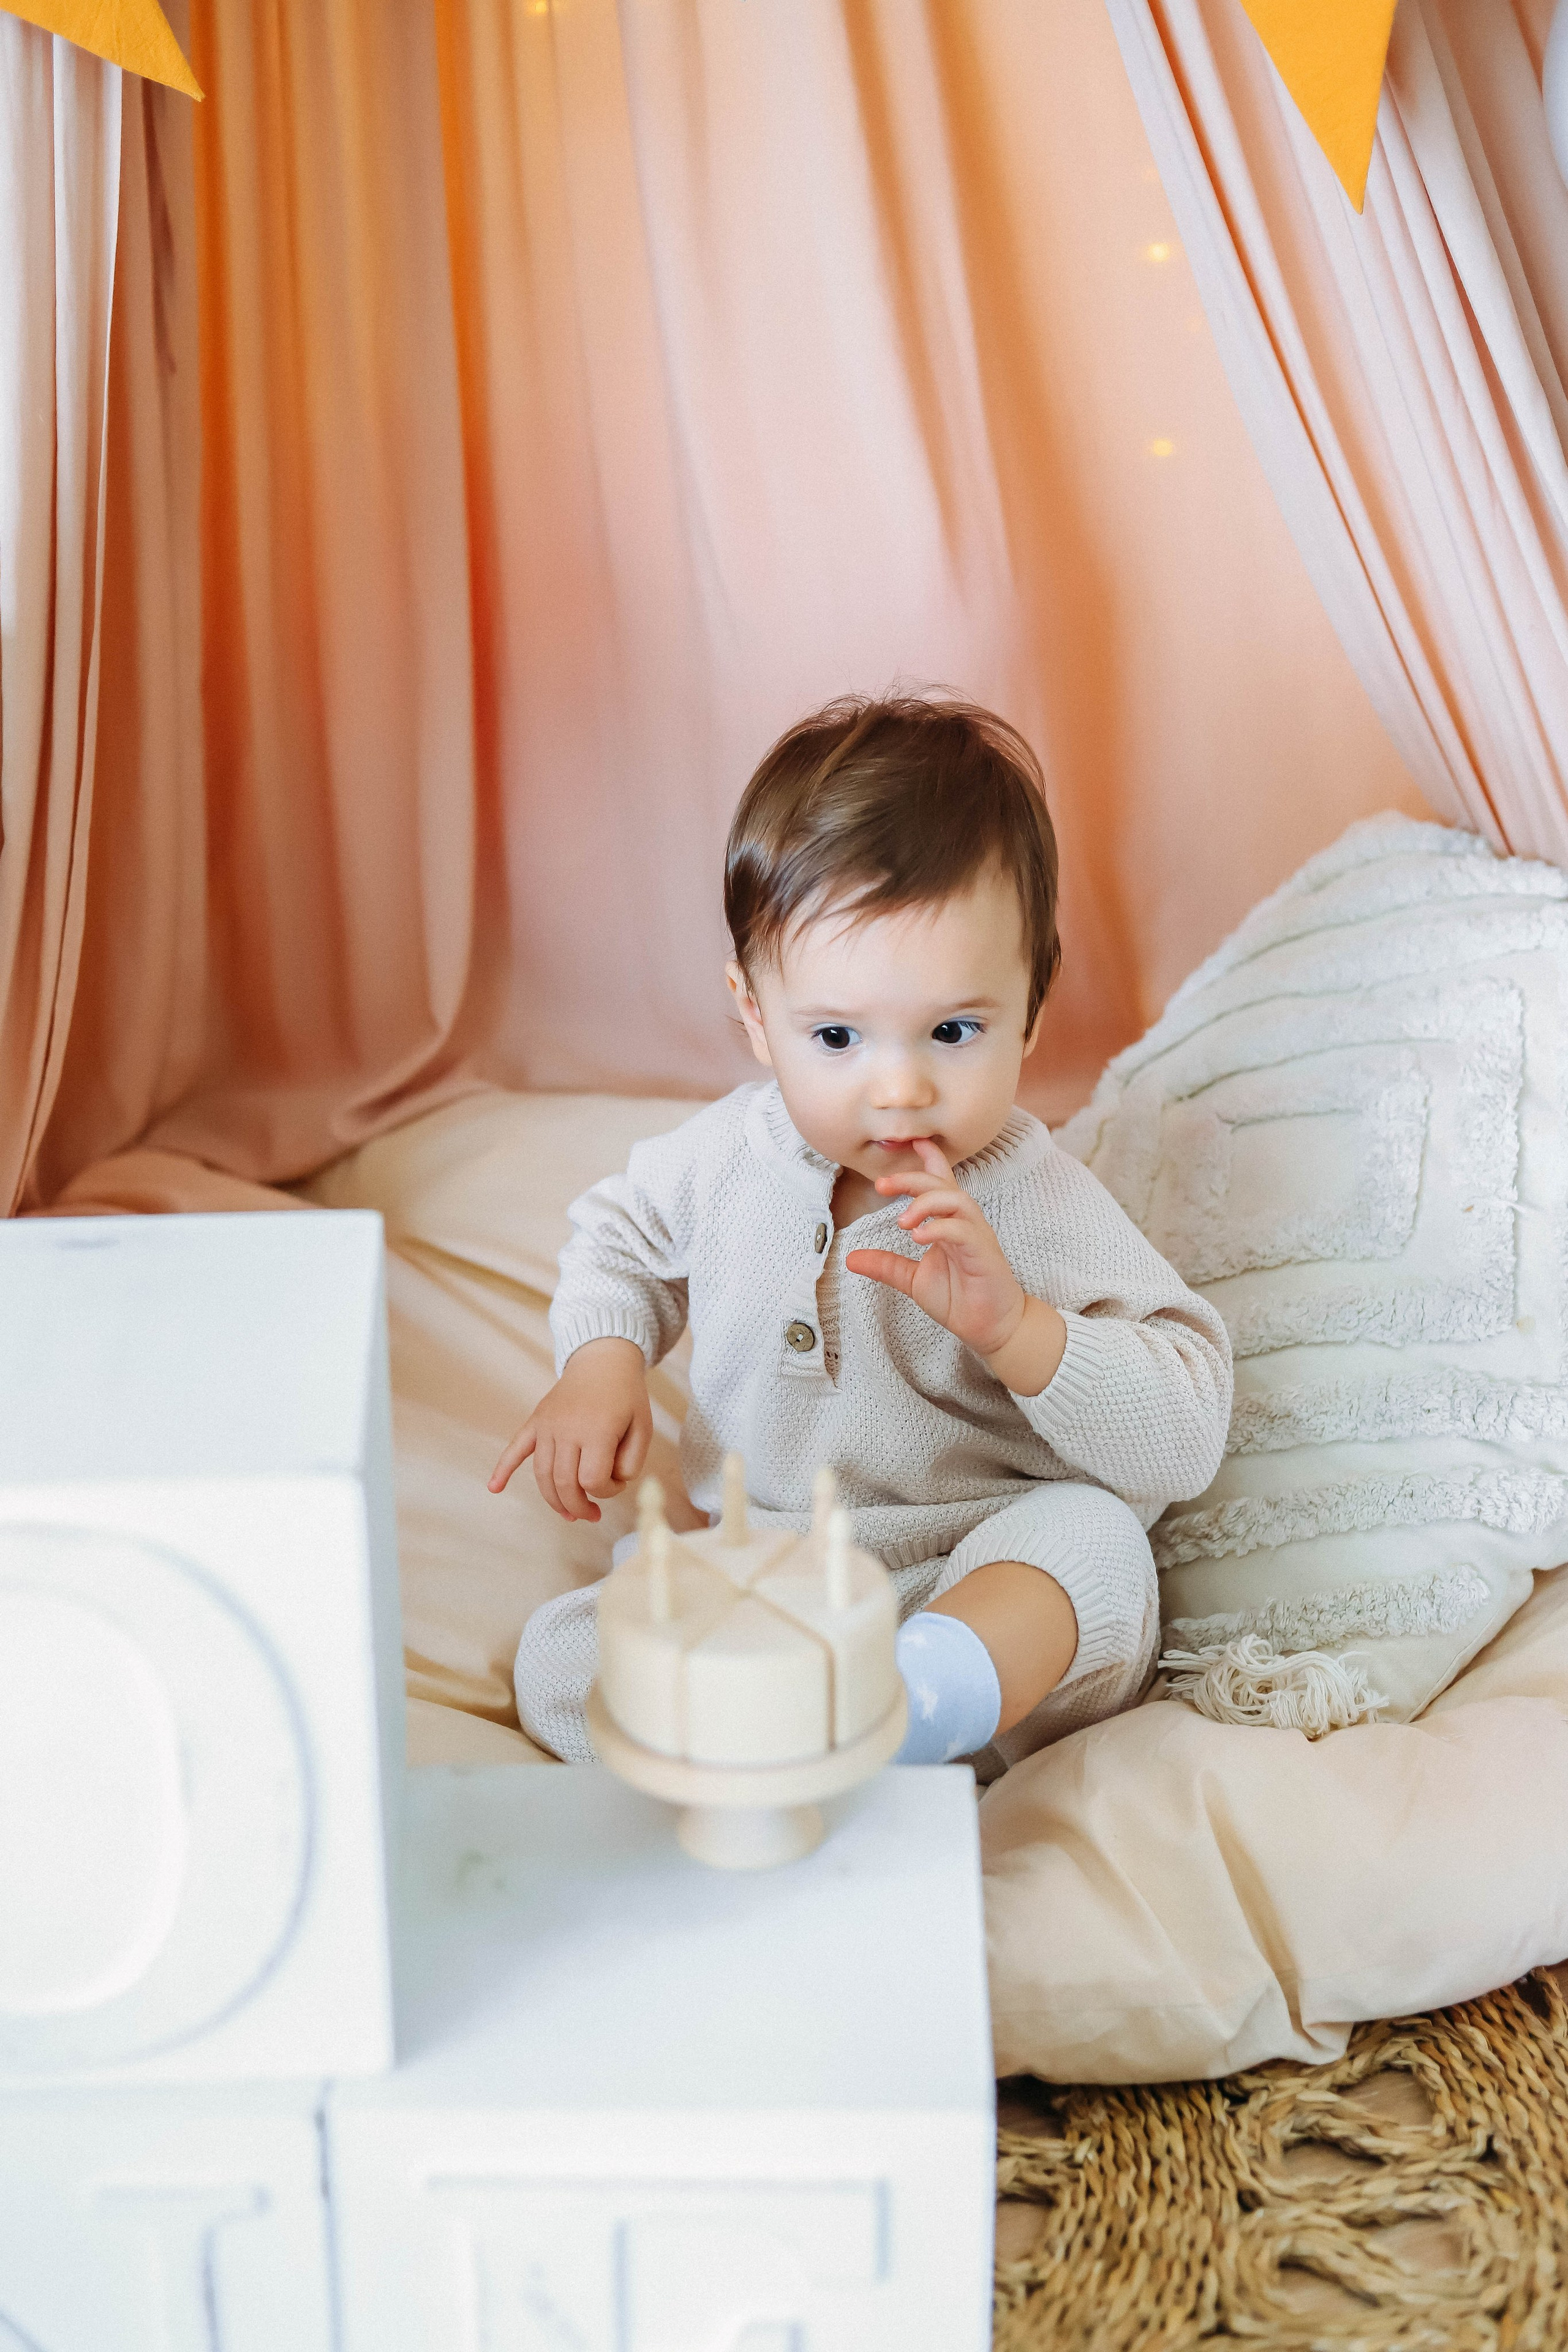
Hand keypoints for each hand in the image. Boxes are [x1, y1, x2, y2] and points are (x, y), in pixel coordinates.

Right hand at [488, 1337, 651, 1521]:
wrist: (603, 1361)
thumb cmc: (627, 1397)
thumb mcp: (643, 1428)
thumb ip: (631, 1462)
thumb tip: (607, 1484)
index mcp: (597, 1431)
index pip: (593, 1480)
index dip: (607, 1492)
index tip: (618, 1483)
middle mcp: (567, 1429)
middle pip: (564, 1483)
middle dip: (579, 1506)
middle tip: (593, 1515)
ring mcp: (548, 1425)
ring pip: (542, 1474)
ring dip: (554, 1501)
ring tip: (570, 1514)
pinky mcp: (536, 1421)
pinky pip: (515, 1447)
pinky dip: (502, 1468)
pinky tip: (494, 1488)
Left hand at [845, 1139, 1066, 1395]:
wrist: (991, 1327)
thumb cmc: (960, 1299)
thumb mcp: (913, 1280)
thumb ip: (886, 1266)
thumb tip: (851, 1258)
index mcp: (950, 1223)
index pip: (940, 1182)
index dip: (928, 1160)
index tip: (911, 1142)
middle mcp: (964, 1223)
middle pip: (942, 1185)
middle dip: (912, 1178)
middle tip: (882, 1185)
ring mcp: (976, 1236)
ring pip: (956, 1200)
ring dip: (926, 1203)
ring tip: (902, 1220)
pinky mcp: (983, 1254)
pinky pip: (963, 1231)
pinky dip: (940, 1228)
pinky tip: (919, 1236)